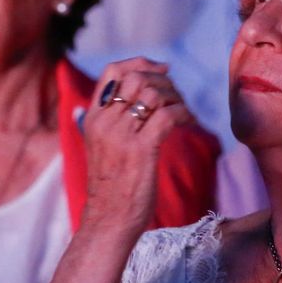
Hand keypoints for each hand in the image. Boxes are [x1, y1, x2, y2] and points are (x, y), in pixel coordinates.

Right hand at [82, 58, 195, 236]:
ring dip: (176, 97)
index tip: (163, 69)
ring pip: (153, 94)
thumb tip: (129, 97)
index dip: (140, 62)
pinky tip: (188, 123)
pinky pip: (168, 115)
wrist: (108, 220)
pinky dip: (184, 114)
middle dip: (164, 81)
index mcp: (92, 118)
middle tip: (177, 96)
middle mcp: (104, 122)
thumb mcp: (101, 146)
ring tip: (183, 112)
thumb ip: (110, 122)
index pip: (113, 71)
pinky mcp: (141, 150)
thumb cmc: (111, 186)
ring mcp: (121, 135)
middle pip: (137, 77)